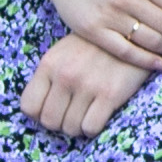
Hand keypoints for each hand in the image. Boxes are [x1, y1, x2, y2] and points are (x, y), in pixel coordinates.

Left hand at [21, 36, 153, 140]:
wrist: (133, 33)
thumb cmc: (95, 46)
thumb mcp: (63, 53)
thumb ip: (49, 77)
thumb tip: (39, 110)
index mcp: (49, 64)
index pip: (28, 106)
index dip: (39, 114)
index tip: (53, 110)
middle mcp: (65, 75)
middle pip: (49, 122)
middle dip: (60, 123)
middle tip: (73, 114)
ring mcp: (87, 85)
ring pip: (70, 128)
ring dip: (78, 126)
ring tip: (87, 113)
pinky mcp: (110, 94)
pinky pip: (91, 128)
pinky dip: (94, 128)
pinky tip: (100, 115)